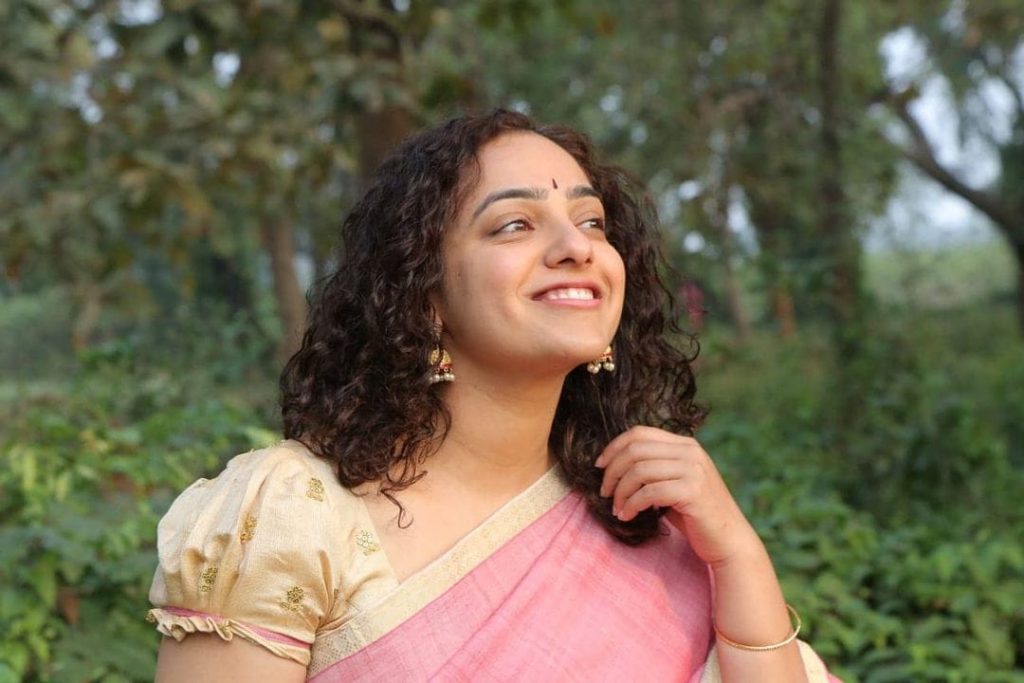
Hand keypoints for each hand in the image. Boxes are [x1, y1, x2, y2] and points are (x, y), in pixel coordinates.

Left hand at [594, 425, 763, 567]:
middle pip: (635, 450)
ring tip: (617, 509)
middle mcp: (691, 452)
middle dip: (613, 471)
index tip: (600, 466)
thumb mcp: (674, 482)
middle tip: (604, 492)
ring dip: (620, 492)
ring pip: (639, 470)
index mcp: (685, 444)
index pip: (639, 433)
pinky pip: (649, 492)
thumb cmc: (695, 514)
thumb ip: (654, 467)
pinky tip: (627, 516)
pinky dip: (632, 505)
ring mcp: (694, 470)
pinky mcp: (693, 491)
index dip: (614, 447)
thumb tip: (613, 462)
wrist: (729, 540)